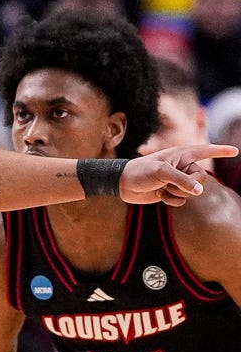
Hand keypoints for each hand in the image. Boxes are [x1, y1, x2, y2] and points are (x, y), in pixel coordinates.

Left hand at [120, 144, 236, 204]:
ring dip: (176, 193)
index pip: (206, 151)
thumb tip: (200, 191)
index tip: (235, 151)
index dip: (220, 151)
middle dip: (187, 185)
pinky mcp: (171, 191)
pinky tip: (158, 194)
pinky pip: (182, 200)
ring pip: (192, 192)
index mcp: (181, 154)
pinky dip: (171, 200)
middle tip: (169, 183)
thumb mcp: (161, 173)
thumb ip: (182, 180)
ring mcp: (177, 180)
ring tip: (161, 187)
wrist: (122, 184)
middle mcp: (182, 166)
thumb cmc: (140, 172)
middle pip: (201, 179)